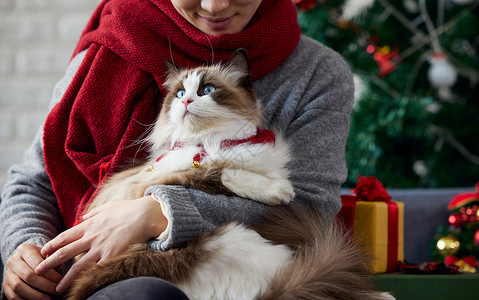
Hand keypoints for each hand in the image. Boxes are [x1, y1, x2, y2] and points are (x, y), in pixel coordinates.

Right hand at [3, 244, 61, 299]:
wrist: (26, 263)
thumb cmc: (43, 259)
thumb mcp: (48, 255)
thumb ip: (54, 258)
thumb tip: (62, 261)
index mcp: (25, 249)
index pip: (38, 263)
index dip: (50, 274)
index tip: (61, 281)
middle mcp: (13, 260)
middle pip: (29, 276)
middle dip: (45, 285)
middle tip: (56, 291)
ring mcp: (8, 273)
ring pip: (19, 287)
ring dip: (35, 295)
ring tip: (48, 298)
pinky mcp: (5, 285)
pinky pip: (13, 296)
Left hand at [34, 196, 166, 292]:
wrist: (145, 215)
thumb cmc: (129, 209)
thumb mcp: (109, 206)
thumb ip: (95, 212)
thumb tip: (84, 215)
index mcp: (90, 224)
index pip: (65, 236)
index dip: (52, 244)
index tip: (43, 251)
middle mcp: (91, 236)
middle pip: (65, 252)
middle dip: (49, 262)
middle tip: (38, 270)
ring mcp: (101, 247)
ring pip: (78, 266)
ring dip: (66, 278)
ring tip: (57, 288)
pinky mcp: (112, 255)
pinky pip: (97, 270)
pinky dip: (89, 279)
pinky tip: (83, 287)